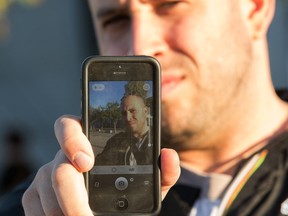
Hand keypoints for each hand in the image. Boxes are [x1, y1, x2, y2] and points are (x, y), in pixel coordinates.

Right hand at [22, 115, 179, 215]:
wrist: (108, 208)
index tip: (87, 162)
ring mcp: (45, 174)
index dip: (72, 139)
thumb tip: (168, 155)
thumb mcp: (148, 183)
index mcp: (88, 142)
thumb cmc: (127, 191)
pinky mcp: (34, 195)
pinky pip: (35, 208)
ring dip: (66, 213)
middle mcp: (62, 155)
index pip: (68, 126)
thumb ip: (162, 170)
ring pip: (48, 194)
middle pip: (58, 168)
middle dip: (73, 199)